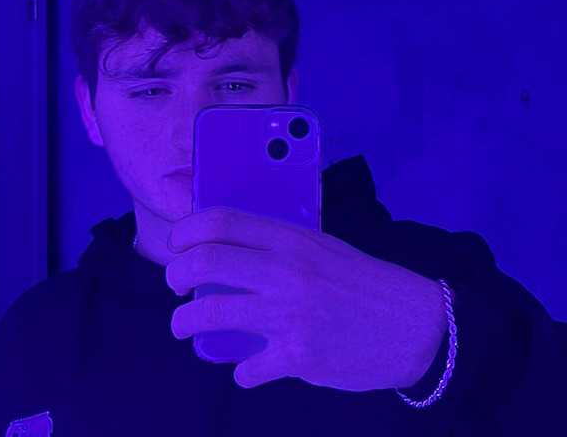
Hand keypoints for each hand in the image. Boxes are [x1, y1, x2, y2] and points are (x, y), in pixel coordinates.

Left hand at [166, 208, 449, 390]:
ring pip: (211, 314)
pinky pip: (249, 368)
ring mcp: (290, 314)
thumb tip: (231, 249)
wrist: (416, 324)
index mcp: (292, 239)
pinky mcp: (299, 356)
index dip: (186, 231)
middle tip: (175, 286)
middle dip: (176, 275)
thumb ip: (279, 245)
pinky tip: (247, 370)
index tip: (177, 244)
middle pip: (205, 262)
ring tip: (184, 328)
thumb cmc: (364, 282)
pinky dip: (242, 372)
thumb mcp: (322, 247)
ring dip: (184, 324)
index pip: (221, 221)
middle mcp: (286, 271)